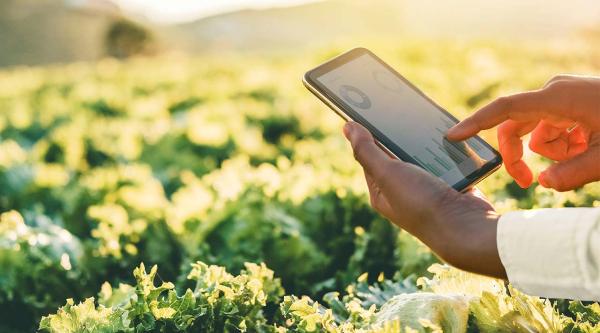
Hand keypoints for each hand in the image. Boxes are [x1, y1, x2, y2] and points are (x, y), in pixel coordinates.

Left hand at [343, 122, 505, 278]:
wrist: (467, 228)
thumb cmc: (422, 204)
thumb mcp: (388, 173)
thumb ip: (367, 150)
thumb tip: (346, 128)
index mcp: (381, 192)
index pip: (370, 156)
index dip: (369, 133)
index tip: (372, 107)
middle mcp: (401, 192)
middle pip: (397, 154)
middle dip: (400, 134)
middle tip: (401, 106)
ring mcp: (427, 189)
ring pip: (423, 155)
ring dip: (425, 141)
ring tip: (424, 117)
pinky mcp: (449, 185)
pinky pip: (445, 160)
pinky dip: (446, 149)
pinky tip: (449, 134)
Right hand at [447, 75, 599, 190]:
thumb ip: (570, 176)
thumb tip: (542, 183)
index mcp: (557, 99)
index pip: (504, 110)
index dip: (475, 124)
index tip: (452, 137)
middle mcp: (554, 93)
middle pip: (516, 127)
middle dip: (520, 156)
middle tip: (528, 184)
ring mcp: (564, 97)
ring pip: (538, 133)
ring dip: (554, 153)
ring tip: (586, 157)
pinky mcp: (572, 103)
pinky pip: (554, 129)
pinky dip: (566, 145)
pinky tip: (589, 147)